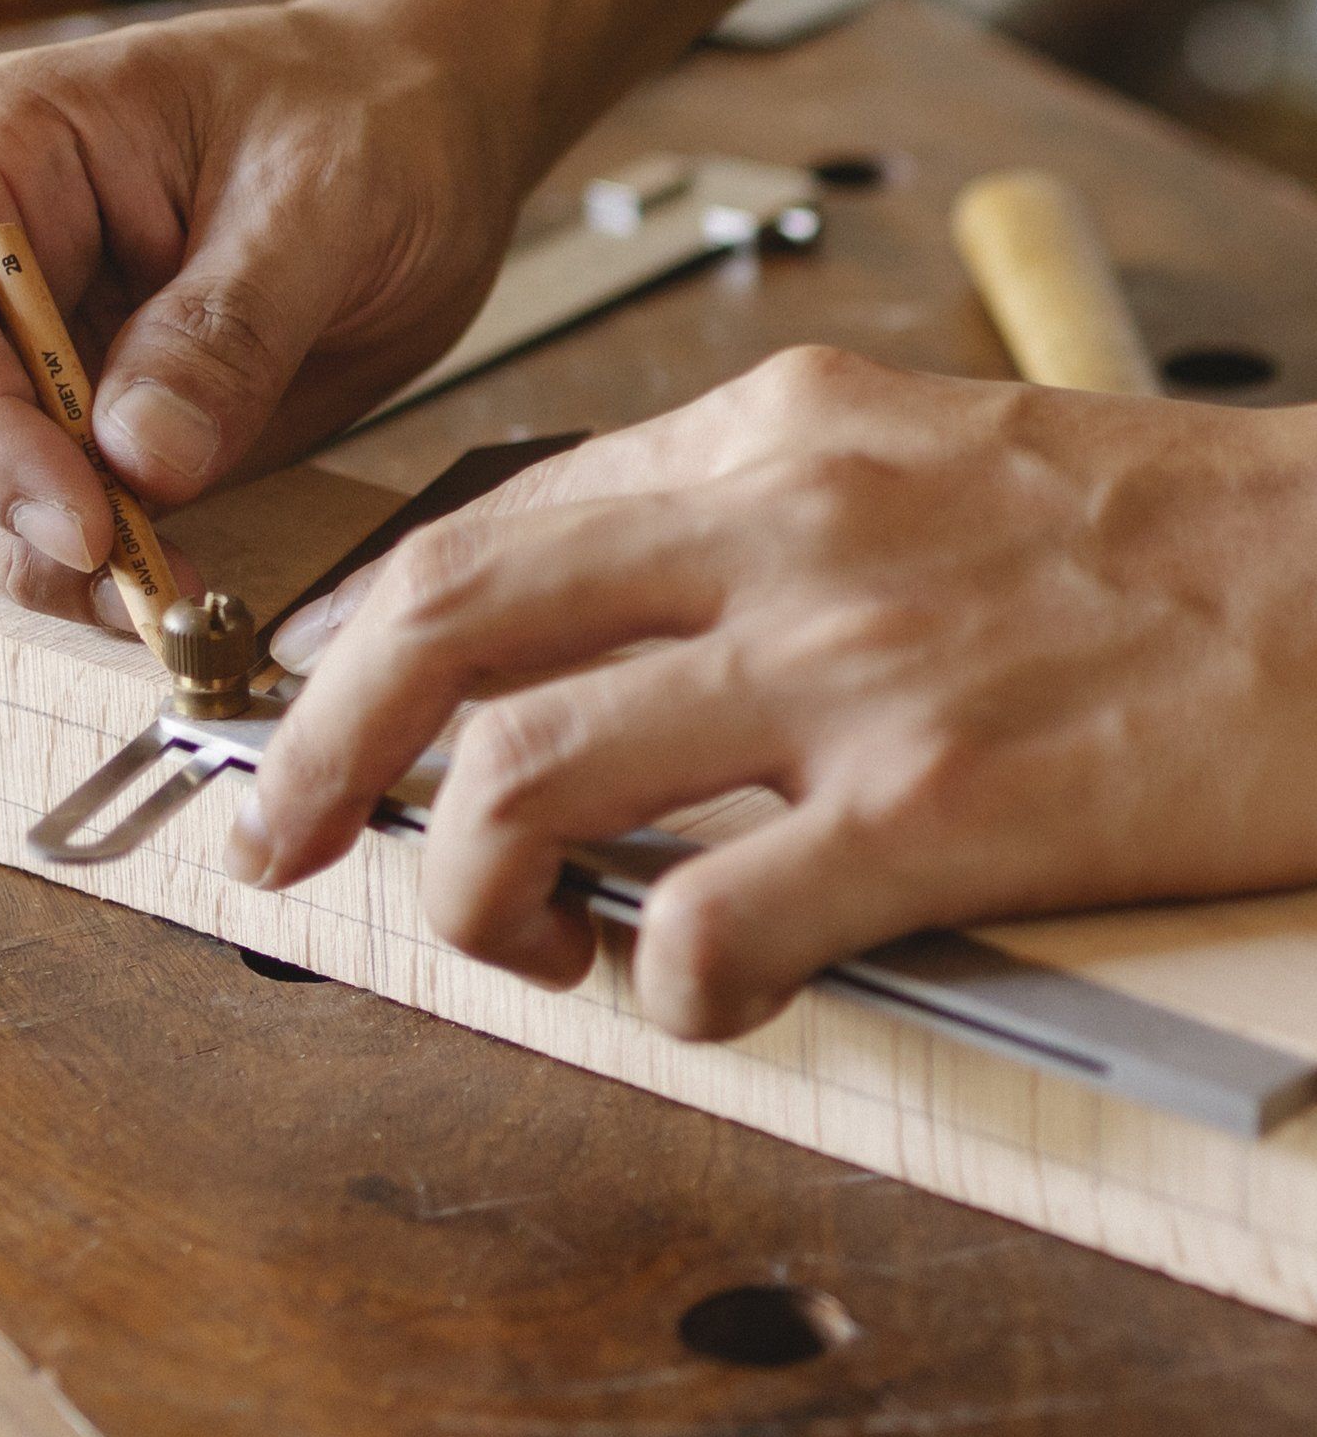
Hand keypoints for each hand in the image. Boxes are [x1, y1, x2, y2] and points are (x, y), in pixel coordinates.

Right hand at [0, 0, 524, 658]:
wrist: (416, 144)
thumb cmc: (361, 125)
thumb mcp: (324, 200)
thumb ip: (229, 330)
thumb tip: (138, 464)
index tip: (88, 528)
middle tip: (141, 589)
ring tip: (141, 604)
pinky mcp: (27, 437)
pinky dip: (5, 594)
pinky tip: (110, 609)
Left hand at [233, 348, 1316, 1039]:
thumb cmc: (1164, 533)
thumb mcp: (924, 455)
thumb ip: (753, 522)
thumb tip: (601, 625)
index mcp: (770, 440)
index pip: (483, 530)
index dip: (357, 639)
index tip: (311, 716)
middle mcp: (781, 532)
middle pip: (448, 629)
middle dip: (314, 747)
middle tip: (272, 838)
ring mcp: (852, 667)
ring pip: (529, 778)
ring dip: (470, 888)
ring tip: (517, 942)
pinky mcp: (943, 807)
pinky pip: (707, 922)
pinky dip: (660, 986)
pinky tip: (698, 996)